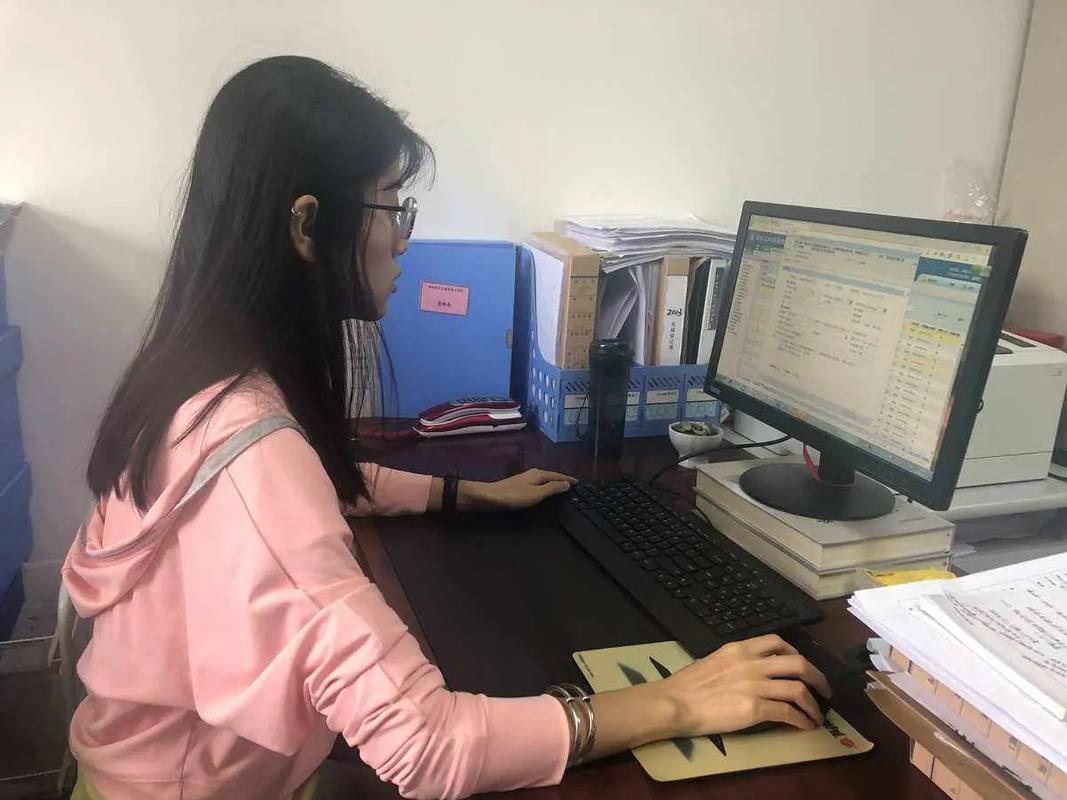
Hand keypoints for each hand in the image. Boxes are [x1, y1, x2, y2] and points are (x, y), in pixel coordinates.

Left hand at [459, 468, 576, 510]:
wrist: (490, 497)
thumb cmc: (514, 496)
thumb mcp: (536, 494)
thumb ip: (552, 488)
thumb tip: (567, 483)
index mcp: (539, 474)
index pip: (558, 475)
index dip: (568, 479)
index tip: (578, 483)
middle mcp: (533, 474)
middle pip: (551, 476)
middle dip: (562, 480)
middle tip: (572, 486)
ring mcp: (525, 479)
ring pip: (544, 480)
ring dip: (553, 483)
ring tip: (562, 489)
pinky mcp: (519, 485)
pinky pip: (538, 484)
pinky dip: (545, 487)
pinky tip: (543, 492)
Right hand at [660, 634, 831, 736]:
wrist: (676, 702)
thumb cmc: (687, 685)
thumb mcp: (713, 660)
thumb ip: (734, 662)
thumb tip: (748, 672)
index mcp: (740, 649)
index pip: (777, 642)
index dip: (796, 653)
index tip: (802, 665)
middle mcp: (751, 663)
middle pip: (797, 663)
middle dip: (817, 677)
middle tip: (824, 689)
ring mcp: (755, 685)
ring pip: (798, 689)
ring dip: (813, 704)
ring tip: (818, 714)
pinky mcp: (754, 708)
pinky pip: (787, 712)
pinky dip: (802, 719)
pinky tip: (804, 725)